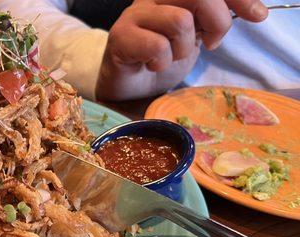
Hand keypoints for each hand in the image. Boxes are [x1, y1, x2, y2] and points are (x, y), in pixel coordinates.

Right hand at [96, 0, 267, 100]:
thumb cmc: (162, 56)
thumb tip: (255, 11)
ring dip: (184, 47)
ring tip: (175, 56)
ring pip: (179, 21)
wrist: (128, 83)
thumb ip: (216, 17)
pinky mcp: (121, 36)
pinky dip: (163, 62)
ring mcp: (135, 14)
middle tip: (211, 43)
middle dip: (216, 22)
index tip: (257, 15)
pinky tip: (155, 65)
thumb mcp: (197, 33)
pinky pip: (157, 46)